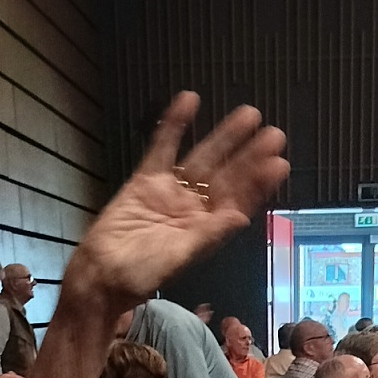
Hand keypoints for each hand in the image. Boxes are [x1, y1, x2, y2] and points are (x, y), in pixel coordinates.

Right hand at [64, 92, 288, 309]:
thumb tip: (241, 217)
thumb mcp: (179, 257)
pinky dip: (175, 125)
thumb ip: (209, 234)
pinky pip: (163, 148)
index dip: (258, 183)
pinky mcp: (145, 180)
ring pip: (203, 159)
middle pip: (227, 176)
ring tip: (247, 116)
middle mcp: (192, 210)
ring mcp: (170, 193)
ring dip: (224, 137)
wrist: (99, 275)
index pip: (238, 201)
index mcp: (205, 231)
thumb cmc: (139, 275)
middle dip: (250, 156)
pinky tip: (189, 102)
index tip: (278, 163)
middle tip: (274, 134)